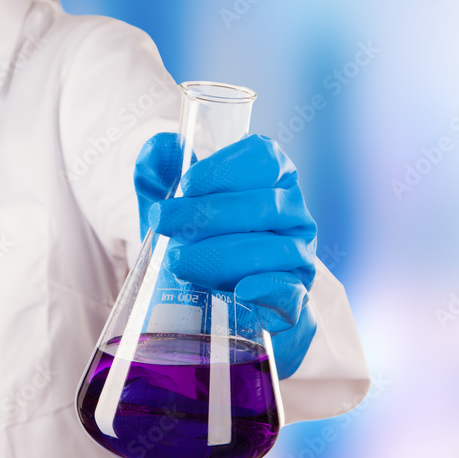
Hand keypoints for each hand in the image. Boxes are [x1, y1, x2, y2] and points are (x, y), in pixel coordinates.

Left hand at [133, 132, 317, 378]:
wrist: (209, 311)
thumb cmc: (195, 245)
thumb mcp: (172, 211)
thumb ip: (159, 176)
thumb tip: (160, 146)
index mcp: (273, 180)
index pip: (266, 158)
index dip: (225, 168)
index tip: (186, 185)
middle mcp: (294, 214)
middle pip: (262, 205)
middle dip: (206, 213)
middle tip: (164, 223)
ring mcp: (299, 258)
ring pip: (271, 248)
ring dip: (220, 254)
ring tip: (178, 262)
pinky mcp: (295, 301)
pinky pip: (290, 292)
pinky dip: (267, 289)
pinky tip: (241, 291)